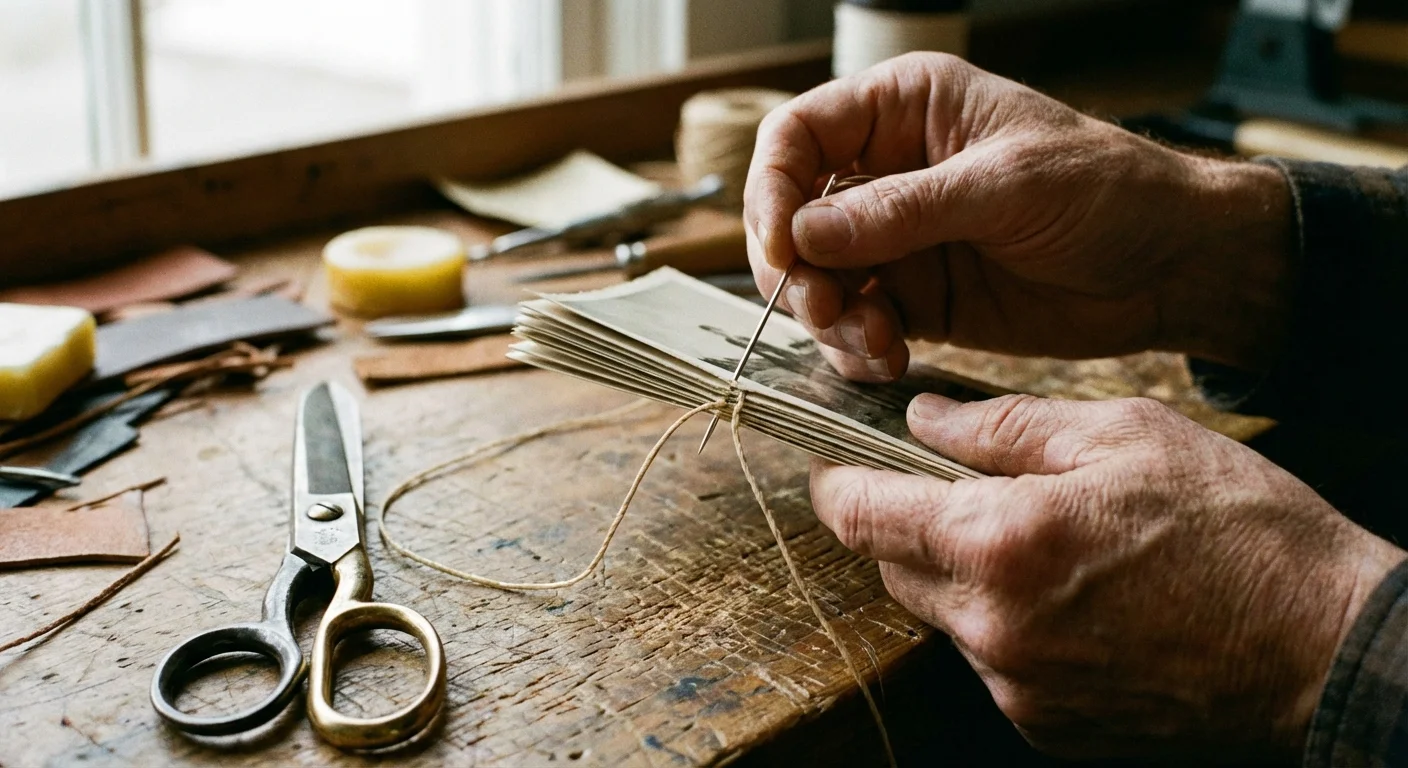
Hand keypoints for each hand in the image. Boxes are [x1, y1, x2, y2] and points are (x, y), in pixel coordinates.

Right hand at [745, 53, 1293, 381]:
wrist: (1173, 265)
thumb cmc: (1110, 191)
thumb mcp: (1008, 186)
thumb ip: (903, 210)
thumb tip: (804, 231)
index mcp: (905, 110)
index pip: (797, 136)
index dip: (771, 190)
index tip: (780, 249)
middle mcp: (888, 171)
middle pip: (792, 218)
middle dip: (798, 271)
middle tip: (827, 309)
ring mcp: (899, 240)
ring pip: (817, 280)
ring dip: (828, 320)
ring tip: (875, 344)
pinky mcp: (918, 299)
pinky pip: (856, 325)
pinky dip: (857, 349)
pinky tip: (890, 360)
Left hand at [809, 393, 1403, 758]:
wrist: (1326, 648)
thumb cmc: (1240, 532)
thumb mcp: (1125, 436)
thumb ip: (1004, 426)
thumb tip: (926, 418)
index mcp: (1000, 545)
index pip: (859, 516)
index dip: (835, 482)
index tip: (835, 463)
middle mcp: (993, 628)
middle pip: (892, 567)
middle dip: (908, 523)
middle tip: (962, 488)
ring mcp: (1017, 687)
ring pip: (942, 615)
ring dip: (962, 573)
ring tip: (1042, 540)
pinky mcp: (1045, 725)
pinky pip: (990, 660)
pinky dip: (1004, 622)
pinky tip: (1071, 595)